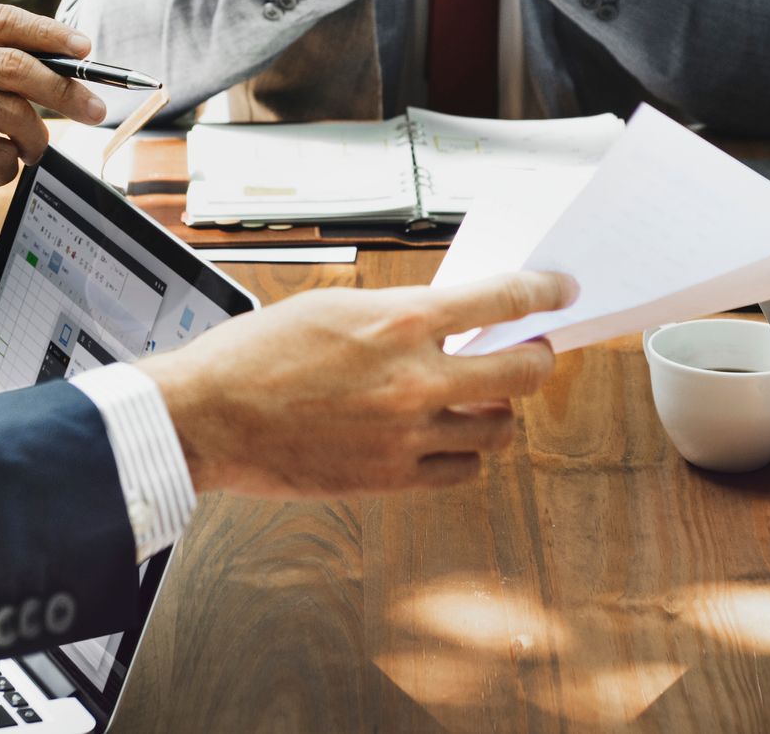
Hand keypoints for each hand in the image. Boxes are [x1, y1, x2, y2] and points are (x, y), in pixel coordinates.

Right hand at [0, 5, 109, 223]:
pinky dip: (7, 168)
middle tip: (95, 110)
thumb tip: (74, 68)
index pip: (4, 20)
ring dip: (34, 140)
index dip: (51, 33)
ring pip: (12, 114)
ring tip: (29, 152)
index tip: (86, 51)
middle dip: (64, 91)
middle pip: (15, 66)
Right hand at [143, 271, 576, 497]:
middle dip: (538, 358)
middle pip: (522, 372)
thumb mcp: (334, 308)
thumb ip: (398, 315)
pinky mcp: (392, 479)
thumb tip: (449, 320)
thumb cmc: (257, 357)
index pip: (502, 299)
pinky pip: (462, 471)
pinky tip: (448, 438)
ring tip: (482, 396)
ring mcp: (408, 436)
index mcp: (399, 323)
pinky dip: (465, 454)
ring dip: (499, 409)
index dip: (543, 293)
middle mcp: (414, 380)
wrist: (210, 418)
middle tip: (535, 351)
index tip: (559, 291)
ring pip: (497, 429)